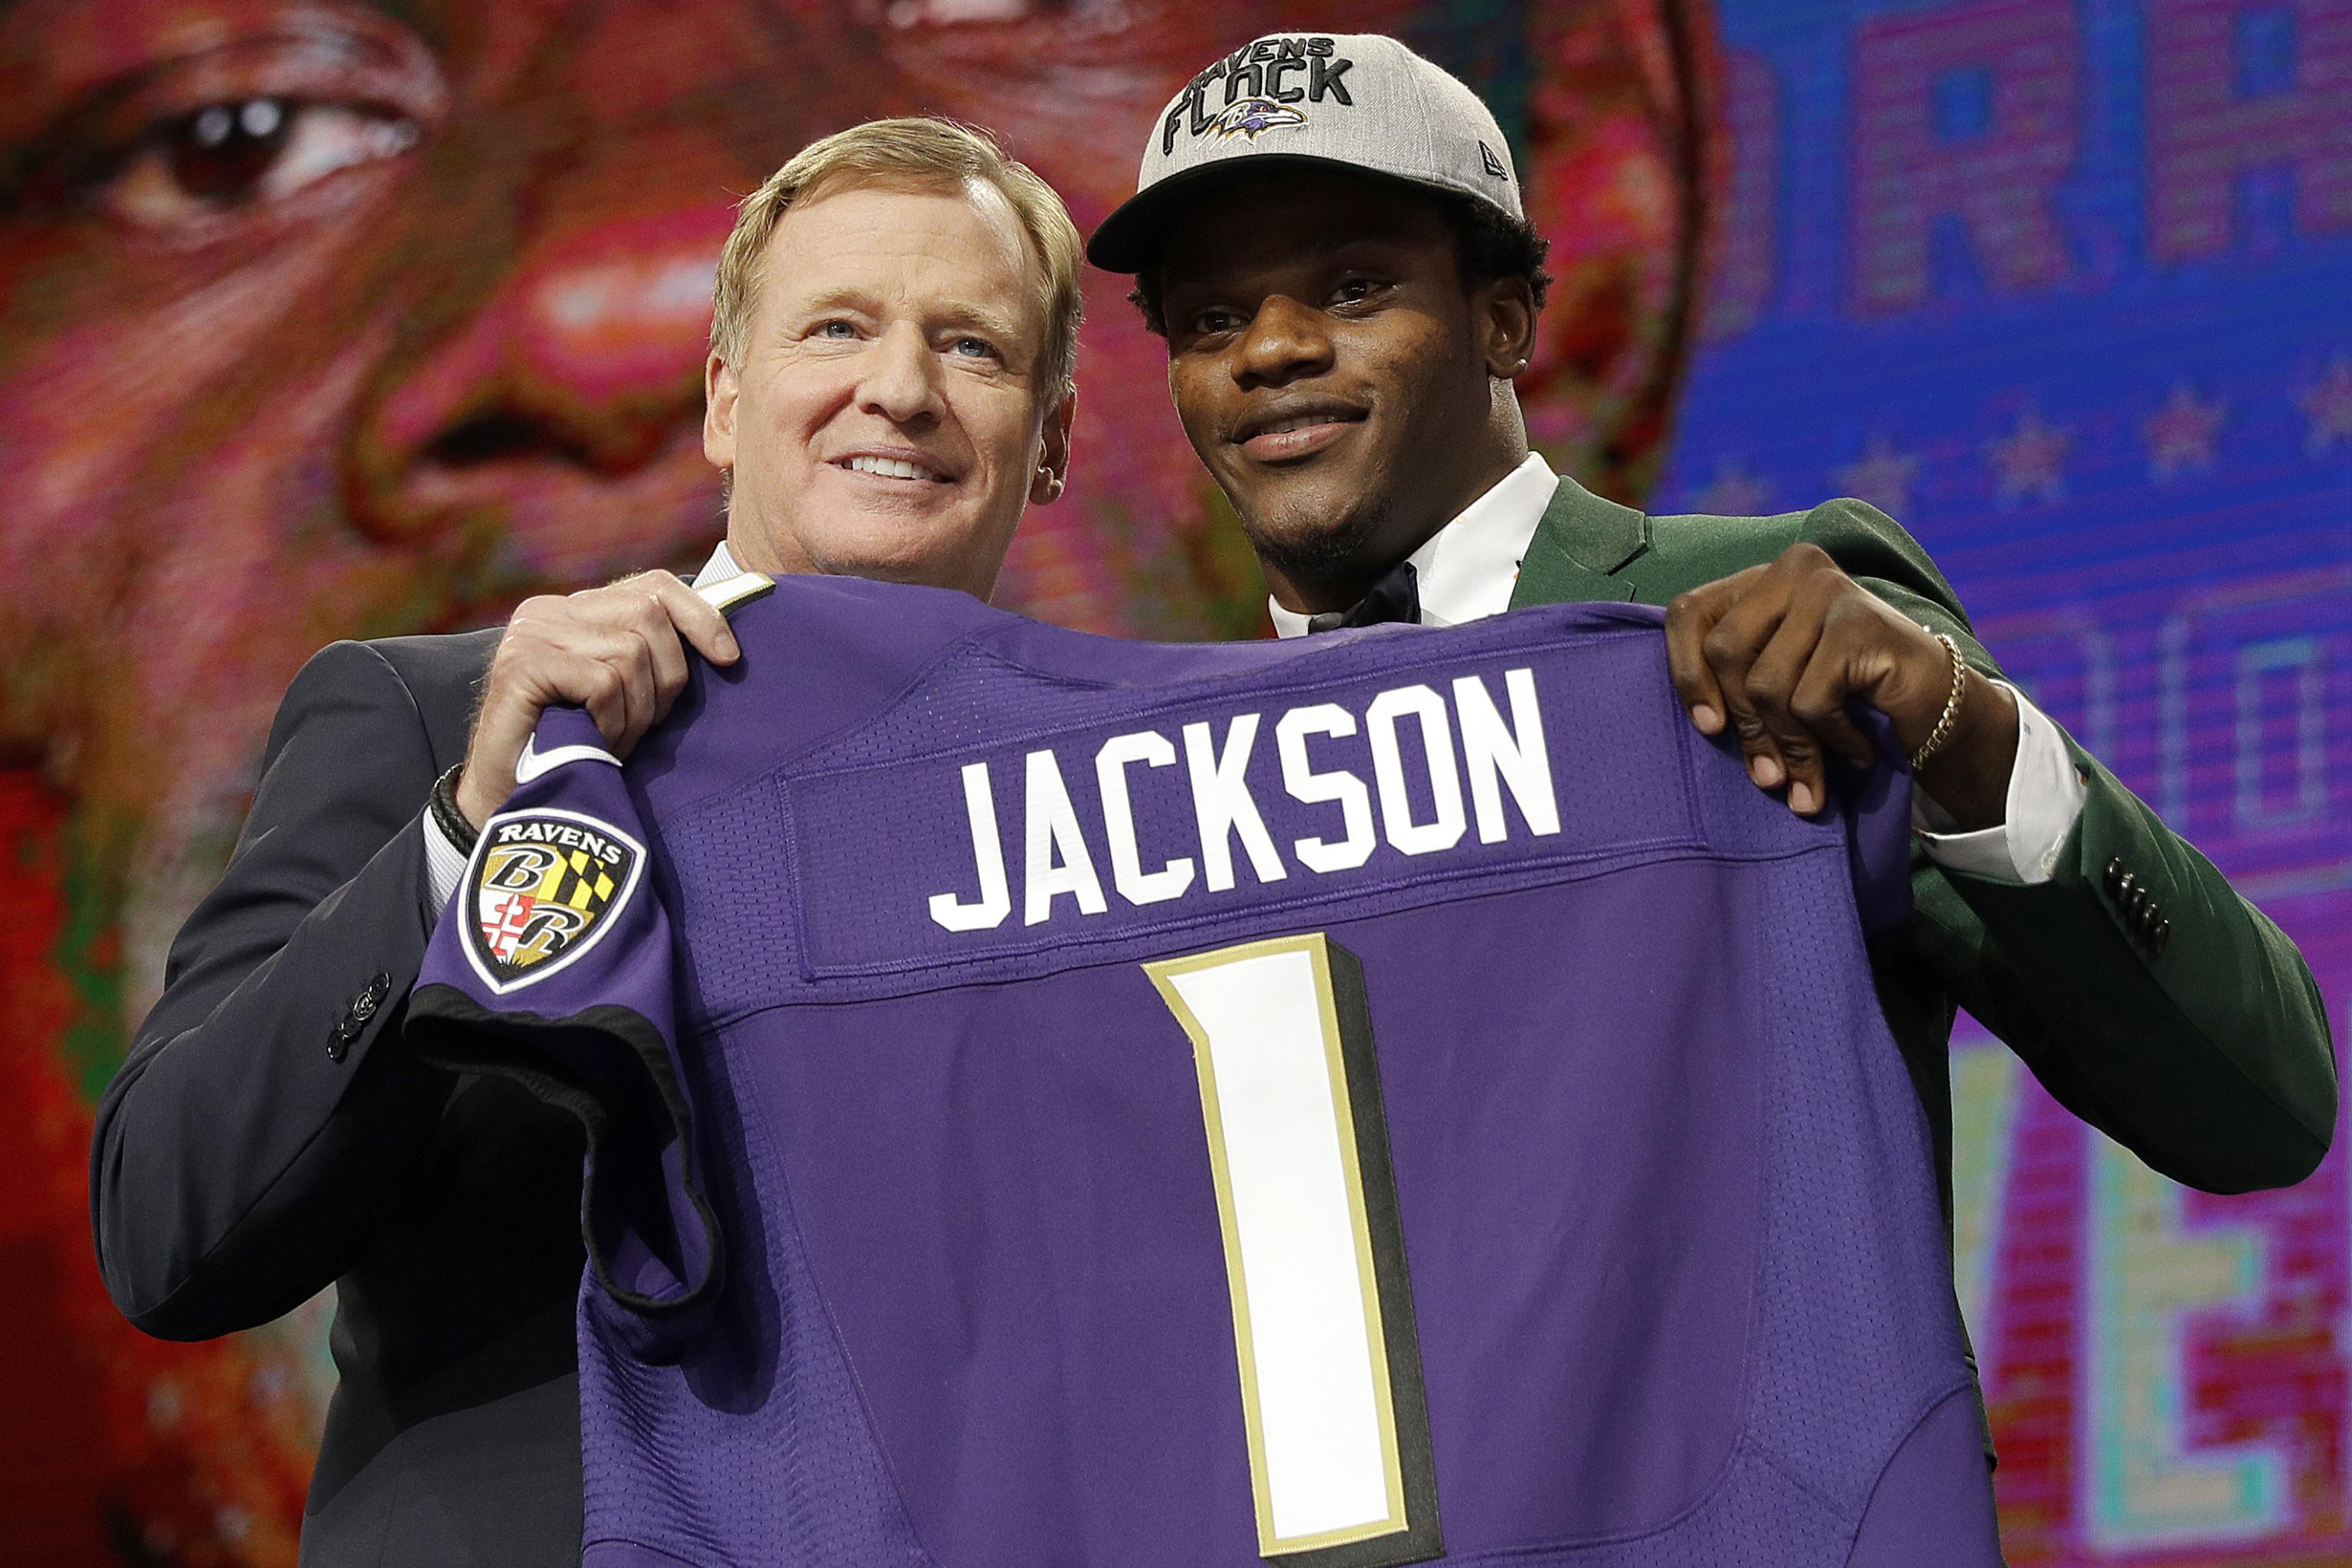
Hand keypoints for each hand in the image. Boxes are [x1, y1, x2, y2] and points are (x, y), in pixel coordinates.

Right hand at [453, 572, 740, 827]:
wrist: (509, 800)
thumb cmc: (577, 750)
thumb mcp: (625, 695)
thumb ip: (653, 657)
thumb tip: (726, 643)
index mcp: (578, 609)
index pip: (655, 585)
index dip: (700, 616)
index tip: (730, 658)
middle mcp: (550, 609)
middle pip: (649, 615)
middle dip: (666, 678)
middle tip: (645, 725)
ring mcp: (531, 633)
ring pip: (630, 653)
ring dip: (636, 711)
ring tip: (613, 740)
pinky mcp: (520, 665)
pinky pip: (602, 683)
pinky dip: (611, 722)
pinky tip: (594, 741)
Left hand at [1663, 543, 2018, 824]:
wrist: (1933, 705)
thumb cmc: (1844, 698)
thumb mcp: (1776, 686)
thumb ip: (1735, 688)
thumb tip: (1706, 725)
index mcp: (1759, 579)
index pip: (1688, 613)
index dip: (1686, 674)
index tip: (1708, 727)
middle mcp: (1793, 570)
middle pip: (1725, 653)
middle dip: (1746, 725)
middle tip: (1770, 774)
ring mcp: (1829, 589)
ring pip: (1766, 685)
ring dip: (1790, 745)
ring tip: (1811, 774)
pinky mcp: (1859, 623)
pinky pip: (1811, 701)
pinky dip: (1830, 739)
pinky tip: (1854, 748)